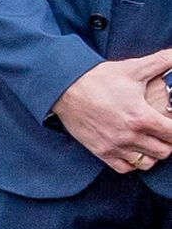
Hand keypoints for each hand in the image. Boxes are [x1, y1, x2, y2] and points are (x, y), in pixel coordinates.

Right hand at [51, 51, 171, 174]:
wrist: (67, 89)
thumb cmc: (100, 78)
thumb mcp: (134, 68)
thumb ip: (162, 61)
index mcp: (140, 117)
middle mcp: (129, 136)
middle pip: (163, 151)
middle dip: (169, 143)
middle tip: (165, 132)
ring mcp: (114, 146)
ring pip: (146, 163)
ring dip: (153, 154)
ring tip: (152, 142)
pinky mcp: (101, 152)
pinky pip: (125, 168)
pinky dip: (134, 162)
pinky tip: (134, 150)